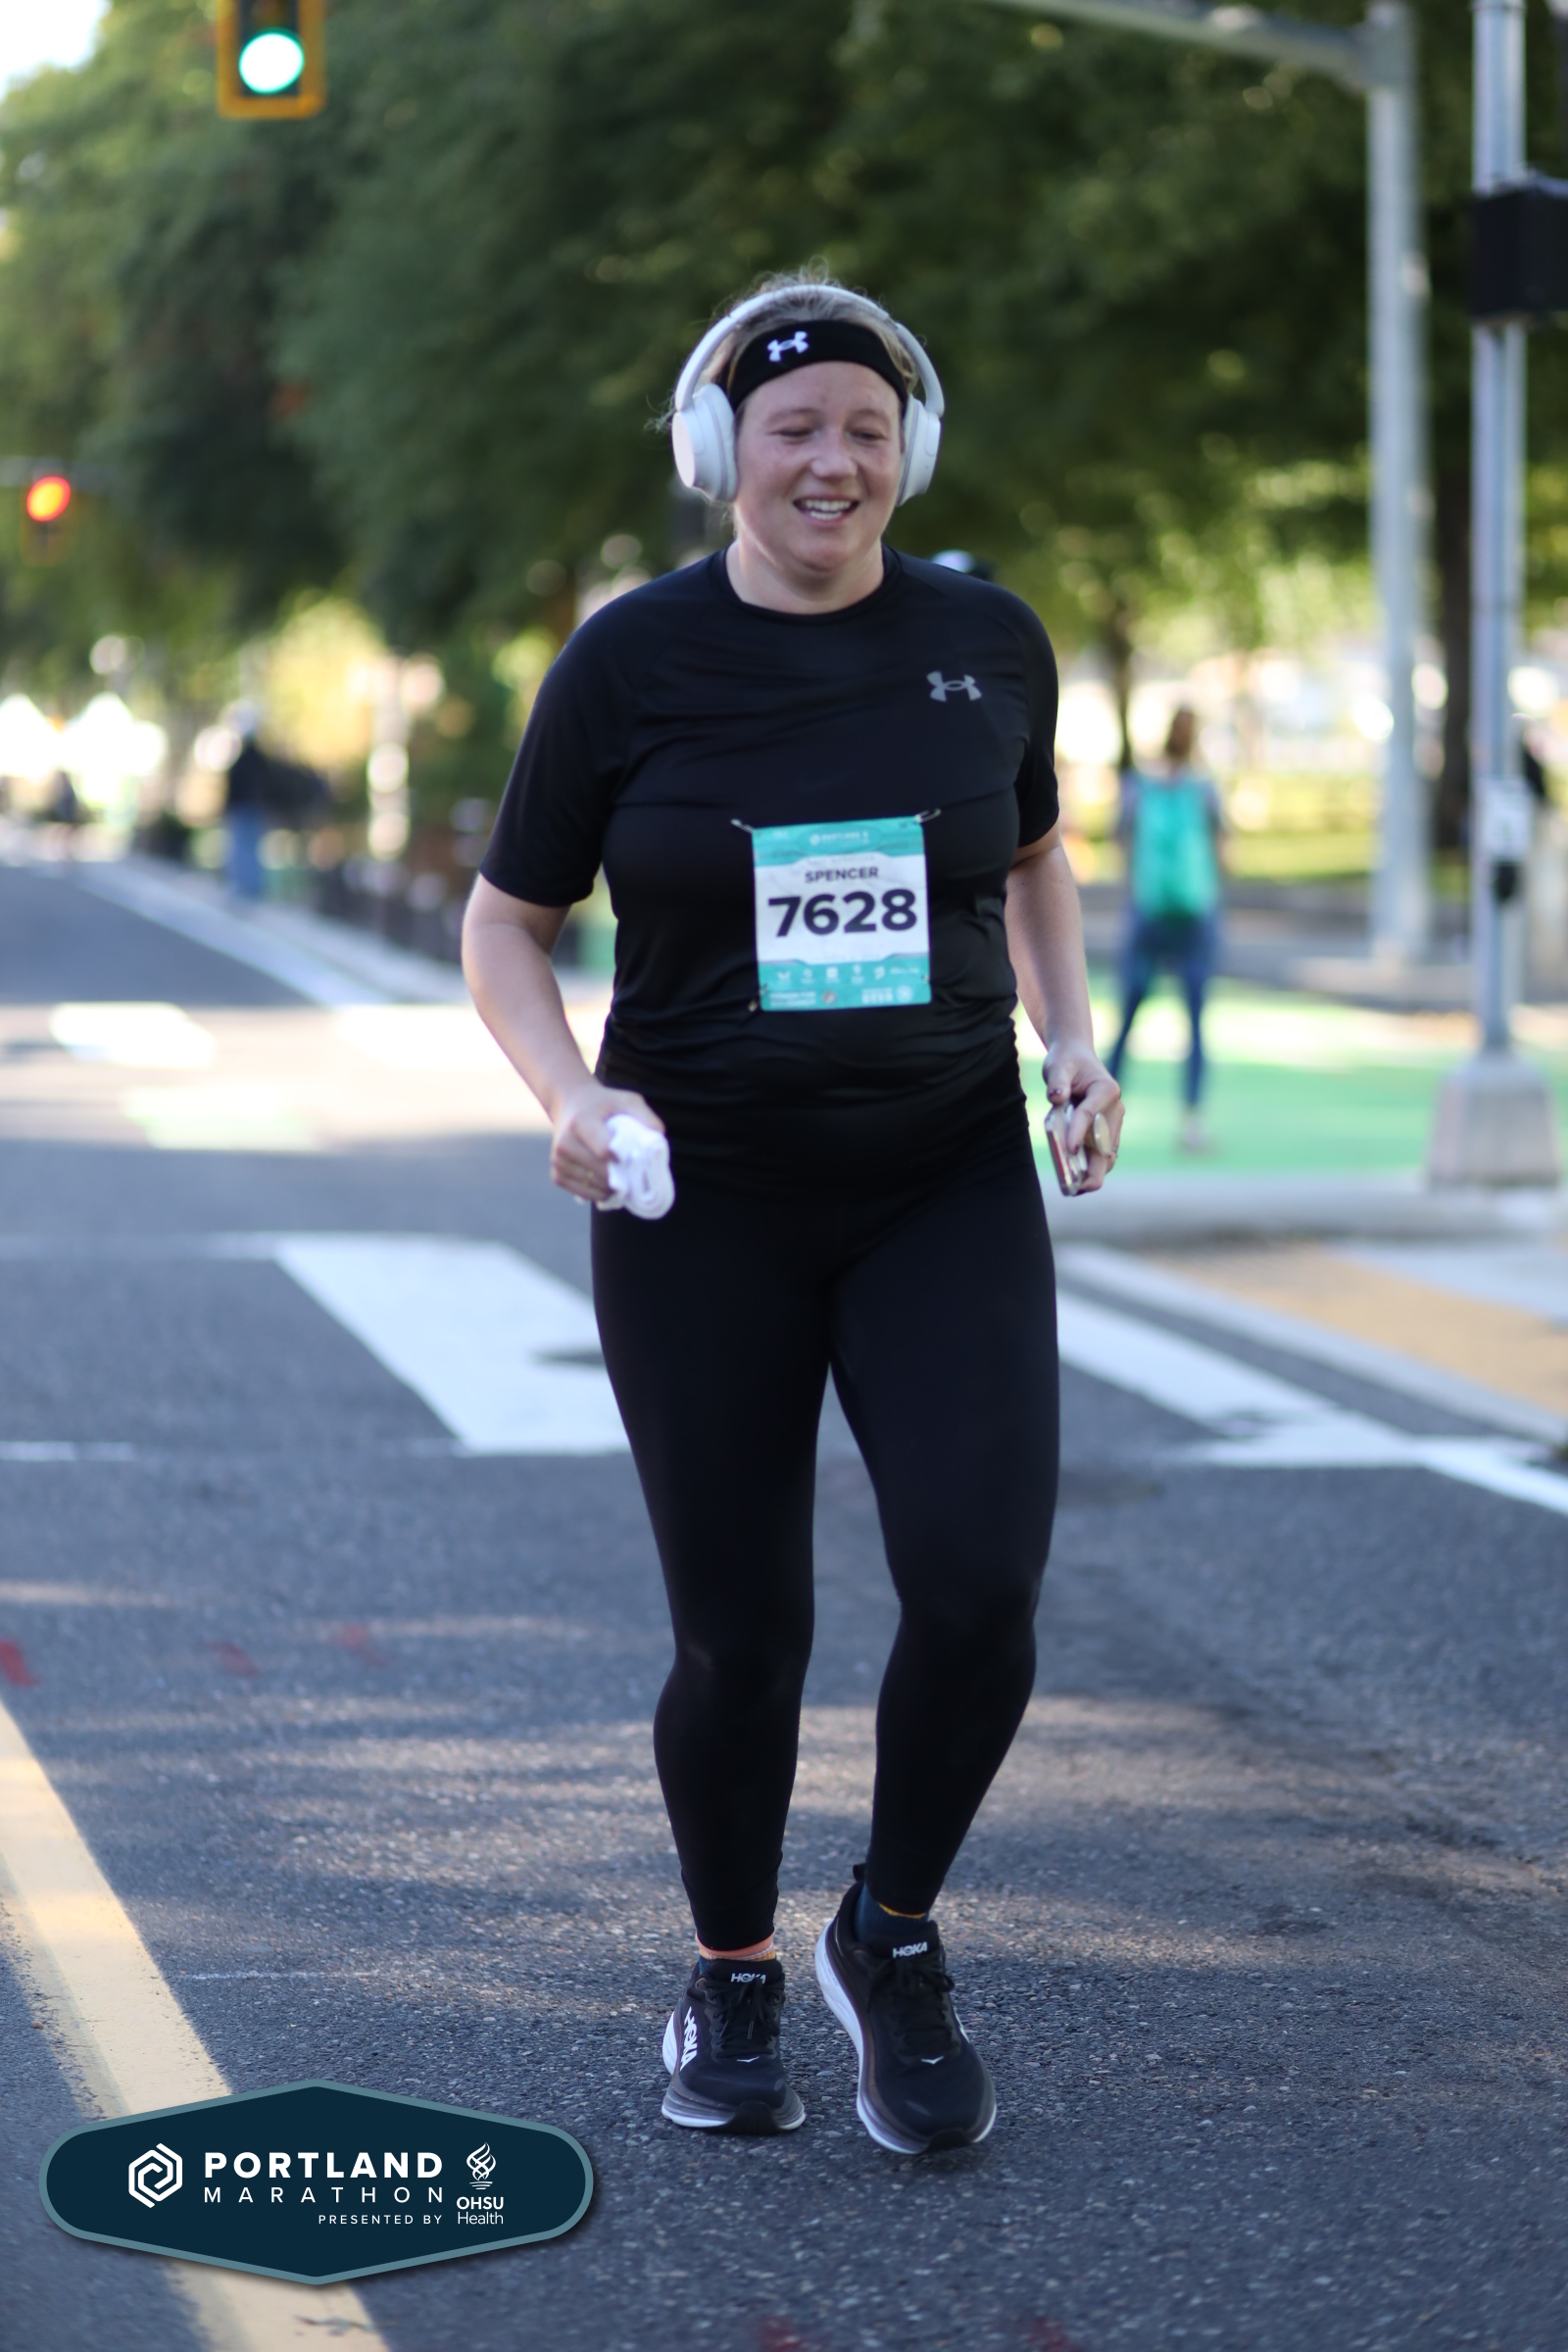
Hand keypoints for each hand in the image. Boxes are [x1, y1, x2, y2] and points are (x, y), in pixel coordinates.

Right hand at [550, 1080, 663, 1203]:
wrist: (570, 1103)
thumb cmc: (603, 1104)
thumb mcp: (626, 1100)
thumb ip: (644, 1116)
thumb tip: (659, 1136)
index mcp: (581, 1122)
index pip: (603, 1152)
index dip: (622, 1159)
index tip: (633, 1158)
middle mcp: (565, 1142)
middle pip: (600, 1172)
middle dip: (621, 1178)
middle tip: (634, 1176)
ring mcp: (558, 1160)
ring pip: (592, 1186)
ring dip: (611, 1188)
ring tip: (622, 1180)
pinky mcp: (556, 1173)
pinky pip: (581, 1193)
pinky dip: (597, 1193)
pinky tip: (608, 1185)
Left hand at [1045, 1043, 1121, 1193]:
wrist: (1076, 1057)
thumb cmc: (1066, 1061)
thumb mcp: (1057, 1066)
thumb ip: (1057, 1081)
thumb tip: (1056, 1098)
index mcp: (1106, 1090)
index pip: (1090, 1115)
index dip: (1078, 1133)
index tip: (1067, 1150)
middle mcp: (1114, 1108)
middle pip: (1106, 1143)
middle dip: (1094, 1168)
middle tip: (1078, 1187)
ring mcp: (1112, 1122)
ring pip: (1106, 1154)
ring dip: (1093, 1172)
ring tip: (1074, 1189)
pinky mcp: (1106, 1131)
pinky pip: (1101, 1154)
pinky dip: (1090, 1167)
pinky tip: (1076, 1180)